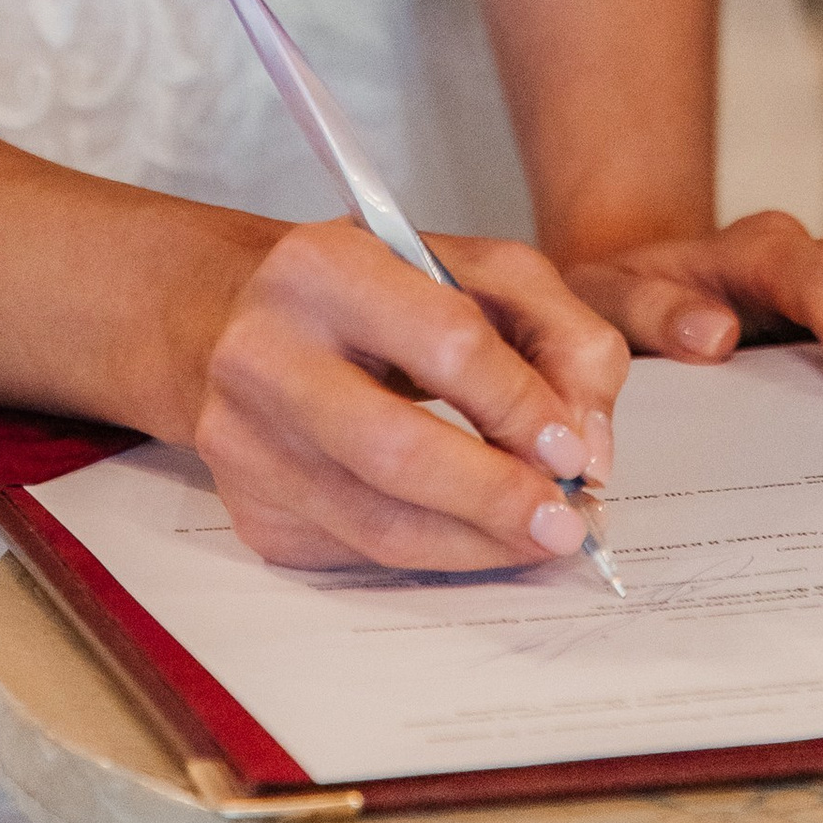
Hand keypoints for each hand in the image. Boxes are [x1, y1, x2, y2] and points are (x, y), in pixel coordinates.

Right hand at [185, 217, 630, 573]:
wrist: (237, 319)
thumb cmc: (375, 292)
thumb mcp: (475, 270)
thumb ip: (558, 332)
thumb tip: (586, 446)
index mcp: (326, 267)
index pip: (445, 343)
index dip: (521, 406)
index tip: (572, 451)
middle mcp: (265, 352)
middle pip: (398, 450)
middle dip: (497, 498)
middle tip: (563, 524)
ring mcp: (244, 439)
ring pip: (376, 523)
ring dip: (473, 544)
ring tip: (533, 541)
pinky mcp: (249, 509)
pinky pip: (355, 554)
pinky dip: (427, 555)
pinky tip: (468, 538)